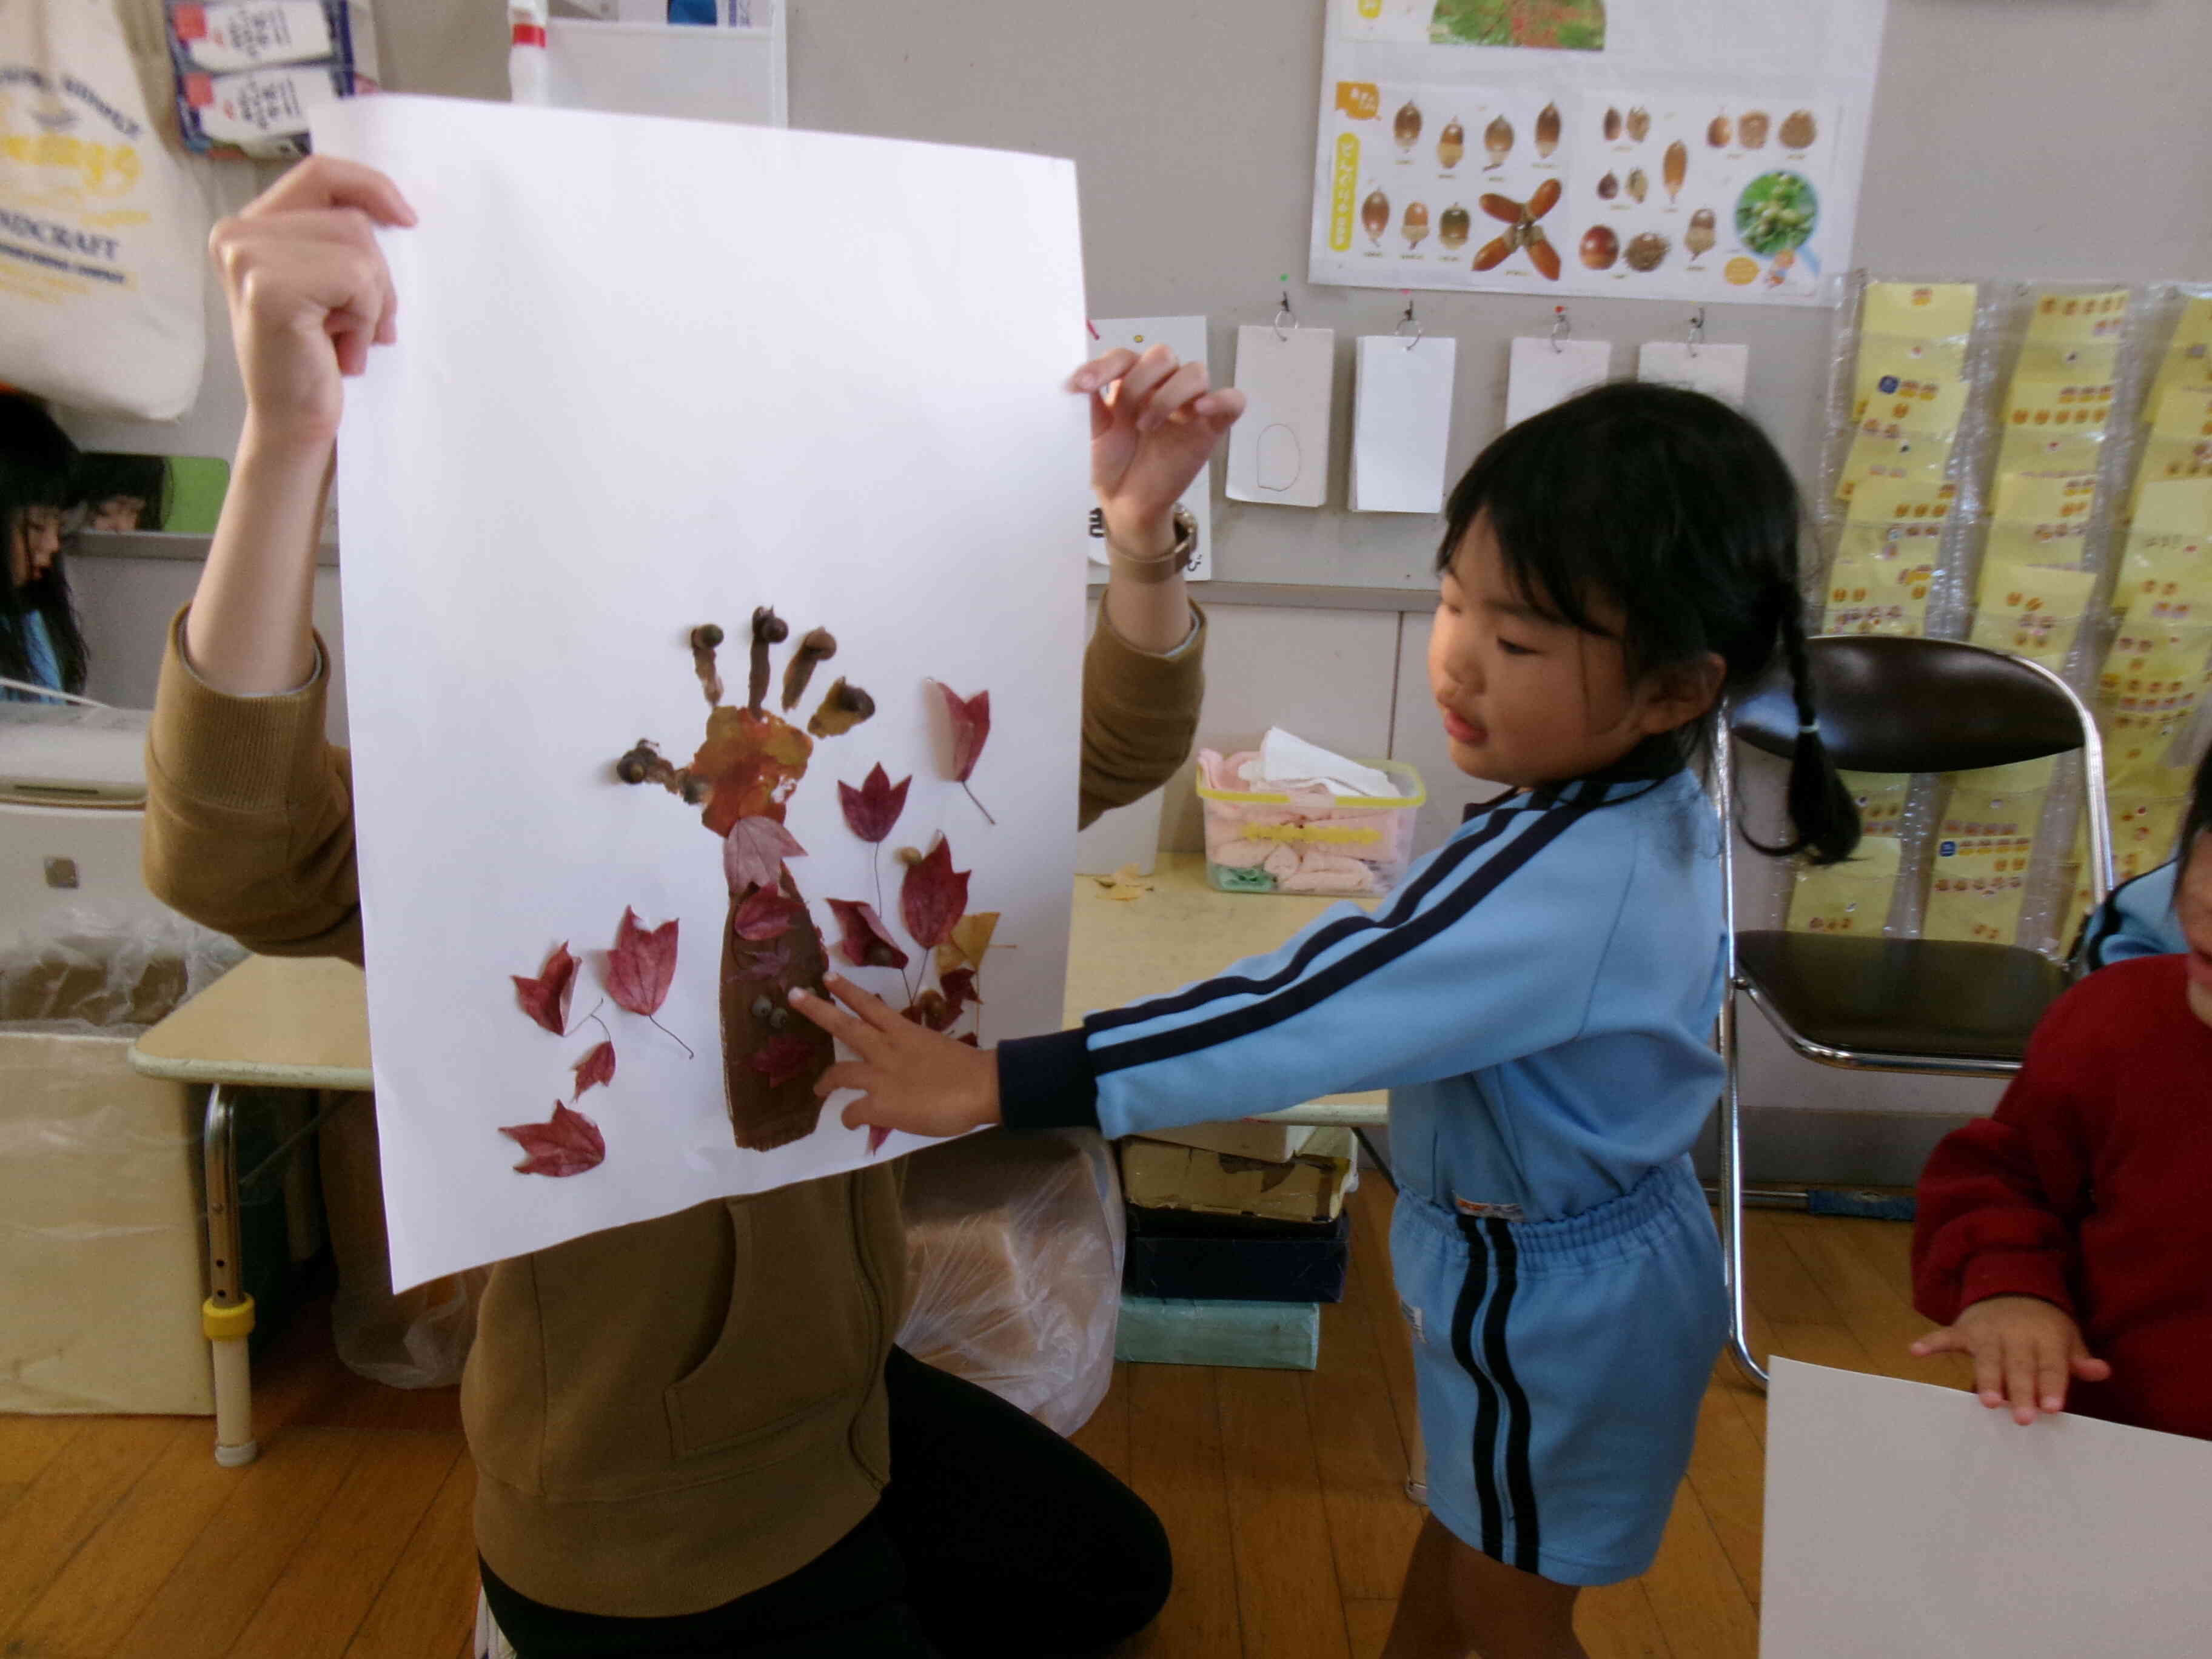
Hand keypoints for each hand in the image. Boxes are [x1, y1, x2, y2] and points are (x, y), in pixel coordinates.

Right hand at [209, 157, 416, 447]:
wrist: (296, 422)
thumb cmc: (319, 358)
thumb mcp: (332, 286)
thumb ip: (341, 241)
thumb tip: (397, 210)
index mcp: (250, 227)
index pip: (319, 173)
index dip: (370, 186)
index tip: (407, 219)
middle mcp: (236, 233)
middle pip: (351, 218)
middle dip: (377, 277)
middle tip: (357, 326)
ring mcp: (245, 255)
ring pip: (358, 245)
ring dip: (371, 301)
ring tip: (345, 338)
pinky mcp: (267, 285)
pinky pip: (356, 277)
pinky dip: (364, 317)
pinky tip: (340, 350)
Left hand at [788, 974, 1001, 1139]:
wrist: (980, 1087)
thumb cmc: (970, 1070)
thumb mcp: (937, 1051)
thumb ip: (917, 1057)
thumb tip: (910, 1071)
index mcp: (905, 1032)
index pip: (870, 1005)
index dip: (847, 990)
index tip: (828, 977)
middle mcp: (887, 1048)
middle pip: (844, 1025)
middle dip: (817, 1010)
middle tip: (794, 996)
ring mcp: (880, 1076)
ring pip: (840, 1073)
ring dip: (825, 1081)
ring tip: (818, 1089)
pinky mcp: (880, 1104)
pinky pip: (853, 1111)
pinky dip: (849, 1117)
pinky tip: (852, 1121)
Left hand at [1072, 345, 1244, 554]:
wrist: (1127, 503)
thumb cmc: (1114, 465)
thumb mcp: (1095, 434)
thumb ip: (1092, 405)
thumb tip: (1083, 379)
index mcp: (1132, 382)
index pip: (1124, 357)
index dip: (1103, 365)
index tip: (1082, 386)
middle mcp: (1162, 387)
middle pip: (1163, 355)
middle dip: (1140, 379)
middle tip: (1125, 414)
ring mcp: (1189, 406)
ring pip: (1195, 372)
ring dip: (1169, 394)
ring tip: (1147, 426)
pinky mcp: (1211, 427)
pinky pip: (1232, 401)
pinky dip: (1221, 399)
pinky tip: (1200, 410)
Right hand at [1910, 1295, 2111, 1424]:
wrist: (2012, 1287)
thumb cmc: (2044, 1326)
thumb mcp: (2067, 1338)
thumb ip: (2079, 1359)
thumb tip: (2101, 1371)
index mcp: (2046, 1338)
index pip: (2050, 1365)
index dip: (2051, 1386)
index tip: (2052, 1408)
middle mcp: (2017, 1335)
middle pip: (2019, 1367)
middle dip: (2020, 1391)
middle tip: (2022, 1418)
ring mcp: (1988, 1331)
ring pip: (1988, 1358)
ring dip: (1987, 1378)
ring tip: (1988, 1401)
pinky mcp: (1965, 1329)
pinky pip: (1946, 1335)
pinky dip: (1931, 1343)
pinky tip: (1915, 1351)